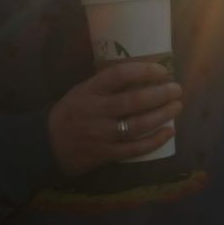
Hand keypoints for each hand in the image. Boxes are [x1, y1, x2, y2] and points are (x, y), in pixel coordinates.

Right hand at [47, 62, 182, 174]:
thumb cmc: (71, 112)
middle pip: (134, 101)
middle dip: (160, 94)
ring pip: (138, 125)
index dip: (144, 70)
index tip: (162, 70)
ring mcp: (101, 135)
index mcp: (89, 91)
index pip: (119, 75)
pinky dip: (155, 140)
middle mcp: (96, 111)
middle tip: (177, 89)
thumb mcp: (83, 91)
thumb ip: (108, 85)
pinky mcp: (105, 154)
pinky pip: (135, 149)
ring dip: (162, 116)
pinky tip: (169, 131)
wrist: (46, 145)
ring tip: (177, 107)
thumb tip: (145, 74)